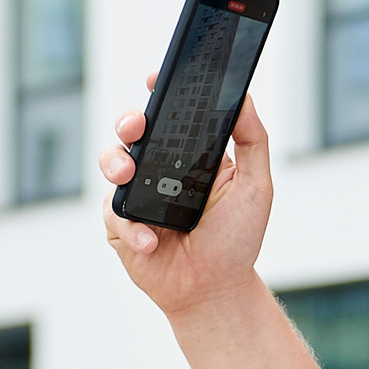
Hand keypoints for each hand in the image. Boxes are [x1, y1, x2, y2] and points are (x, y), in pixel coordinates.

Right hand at [98, 72, 275, 322]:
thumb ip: (253, 139)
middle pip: (132, 132)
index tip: (156, 77)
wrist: (216, 290)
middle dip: (129, 120)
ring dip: (115, 163)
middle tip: (138, 125)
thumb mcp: (256, 186)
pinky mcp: (120, 227)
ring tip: (127, 175)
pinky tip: (152, 240)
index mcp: (187, 154)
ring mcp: (136, 197)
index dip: (159, 92)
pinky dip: (131, 227)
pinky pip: (113, 214)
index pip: (168, 114)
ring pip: (111, 163)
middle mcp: (158, 170)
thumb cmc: (236, 239)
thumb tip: (244, 96)